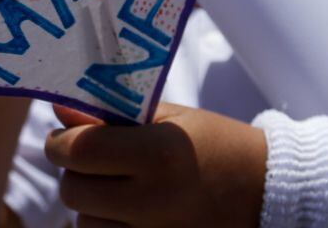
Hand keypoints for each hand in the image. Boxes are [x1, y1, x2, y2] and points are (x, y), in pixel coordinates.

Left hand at [44, 102, 265, 227]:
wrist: (269, 195)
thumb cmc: (215, 146)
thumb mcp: (168, 118)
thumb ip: (109, 116)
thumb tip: (58, 111)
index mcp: (159, 154)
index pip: (76, 150)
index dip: (60, 141)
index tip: (66, 136)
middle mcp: (155, 200)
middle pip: (72, 191)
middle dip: (74, 172)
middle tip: (94, 161)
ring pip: (84, 224)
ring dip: (91, 205)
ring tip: (120, 188)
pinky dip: (109, 227)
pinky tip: (129, 212)